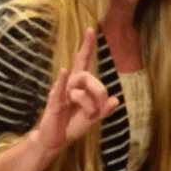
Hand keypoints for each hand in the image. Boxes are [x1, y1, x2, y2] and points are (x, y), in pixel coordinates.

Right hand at [33, 28, 118, 156]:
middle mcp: (69, 85)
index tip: (91, 29)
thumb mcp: (92, 118)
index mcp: (78, 85)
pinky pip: (60, 91)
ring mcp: (61, 93)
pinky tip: (64, 71)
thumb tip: (116, 100)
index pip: (83, 61)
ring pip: (80, 88)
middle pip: (86, 74)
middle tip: (101, 106)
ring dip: (90, 104)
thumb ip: (104, 110)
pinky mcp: (54, 103)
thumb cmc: (71, 125)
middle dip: (99, 90)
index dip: (87, 46)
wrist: (55, 141)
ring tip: (89, 115)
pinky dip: (63, 81)